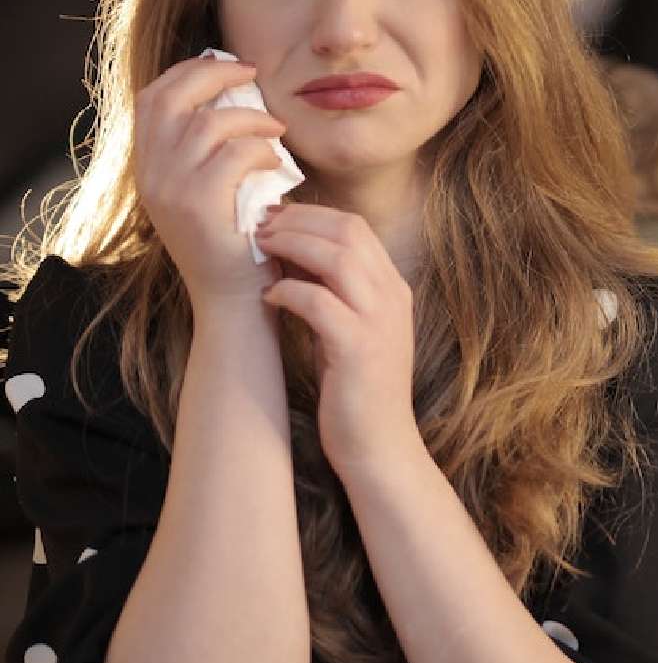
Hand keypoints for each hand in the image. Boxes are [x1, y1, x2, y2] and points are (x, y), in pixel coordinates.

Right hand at [133, 56, 286, 309]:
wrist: (233, 300)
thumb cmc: (234, 240)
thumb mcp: (208, 187)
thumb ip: (208, 147)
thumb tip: (235, 90)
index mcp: (148, 167)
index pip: (151, 98)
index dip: (186, 72)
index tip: (225, 65)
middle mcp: (150, 176)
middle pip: (170, 98)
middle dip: (214, 76)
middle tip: (253, 74)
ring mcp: (170, 191)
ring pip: (208, 124)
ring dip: (251, 117)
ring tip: (277, 129)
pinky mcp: (200, 207)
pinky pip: (235, 154)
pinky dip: (261, 150)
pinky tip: (278, 163)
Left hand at [254, 203, 420, 477]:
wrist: (379, 447)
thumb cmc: (354, 388)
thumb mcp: (349, 327)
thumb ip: (332, 290)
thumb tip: (290, 252)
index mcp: (392, 287)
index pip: (355, 226)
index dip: (311, 215)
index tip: (275, 217)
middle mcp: (392, 297)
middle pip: (347, 231)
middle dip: (298, 220)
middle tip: (260, 225)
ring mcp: (379, 322)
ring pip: (337, 257)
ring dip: (292, 246)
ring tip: (260, 249)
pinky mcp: (358, 349)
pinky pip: (319, 302)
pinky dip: (289, 291)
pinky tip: (268, 296)